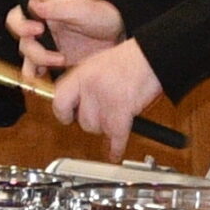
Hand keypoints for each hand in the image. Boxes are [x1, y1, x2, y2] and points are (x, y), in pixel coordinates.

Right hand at [10, 0, 123, 77]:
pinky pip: (40, 75)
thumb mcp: (83, 8)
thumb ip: (57, 7)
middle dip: (37, 53)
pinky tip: (50, 82)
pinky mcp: (54, 65)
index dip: (21, 25)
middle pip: (24, 45)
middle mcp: (41, 33)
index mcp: (43, 15)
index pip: (17, 19)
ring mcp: (47, 50)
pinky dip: (41, 81)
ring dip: (37, 69)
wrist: (119, 36)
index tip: (37, 29)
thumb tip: (34, 4)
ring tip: (59, 67)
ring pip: (28, 63)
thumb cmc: (102, 17)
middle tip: (58, 56)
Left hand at [49, 38, 165, 160]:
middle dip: (91, 121)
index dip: (62, 112)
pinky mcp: (123, 114)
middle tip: (100, 114)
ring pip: (97, 129)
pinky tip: (114, 153)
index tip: (66, 116)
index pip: (58, 101)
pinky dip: (116, 148)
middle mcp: (90, 90)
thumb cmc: (127, 58)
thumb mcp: (94, 63)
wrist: (151, 56)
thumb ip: (81, 83)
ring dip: (105, 127)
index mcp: (80, 76)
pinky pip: (116, 139)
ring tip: (115, 115)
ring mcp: (105, 103)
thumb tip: (73, 100)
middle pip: (81, 121)